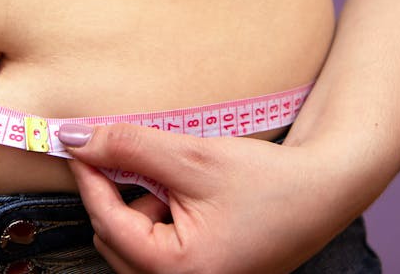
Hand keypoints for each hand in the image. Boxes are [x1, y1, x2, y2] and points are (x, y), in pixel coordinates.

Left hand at [60, 123, 355, 273]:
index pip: (107, 220)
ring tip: (179, 179)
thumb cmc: (268, 181)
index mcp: (178, 270)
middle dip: (119, 191)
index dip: (88, 176)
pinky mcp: (196, 272)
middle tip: (139, 155)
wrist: (323, 191)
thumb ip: (129, 147)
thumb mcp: (192, 156)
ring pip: (129, 238)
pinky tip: (185, 193)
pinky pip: (151, 243)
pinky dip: (154, 212)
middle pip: (113, 234)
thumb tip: (76, 138)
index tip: (77, 141)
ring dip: (138, 201)